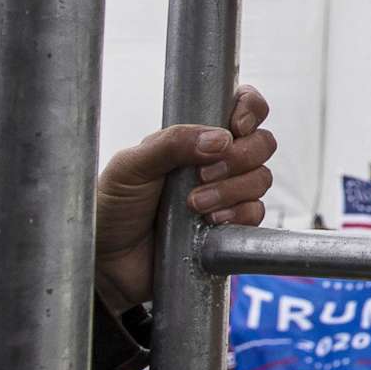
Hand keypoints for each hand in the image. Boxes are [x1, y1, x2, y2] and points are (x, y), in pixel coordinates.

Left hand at [94, 85, 275, 309]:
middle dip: (239, 157)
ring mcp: (226, 193)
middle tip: (202, 174)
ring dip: (232, 190)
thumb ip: (172, 143)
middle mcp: (216, 161)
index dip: (250, 110)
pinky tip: (209, 221)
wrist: (108, 262)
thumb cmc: (112, 208)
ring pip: (261, 178)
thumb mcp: (130, 167)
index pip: (241, 107)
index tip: (236, 127)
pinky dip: (238, 215)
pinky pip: (256, 213)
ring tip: (194, 204)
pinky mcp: (231, 225)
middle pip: (262, 143)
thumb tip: (220, 138)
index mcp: (194, 138)